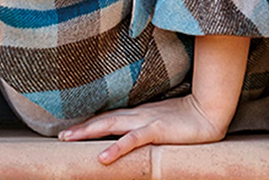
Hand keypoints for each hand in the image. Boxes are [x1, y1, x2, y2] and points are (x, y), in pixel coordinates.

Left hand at [58, 94, 229, 164]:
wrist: (207, 111)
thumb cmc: (185, 118)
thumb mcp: (160, 124)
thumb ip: (145, 128)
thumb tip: (130, 135)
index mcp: (136, 114)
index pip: (107, 118)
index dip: (88, 124)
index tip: (70, 130)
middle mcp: (135, 115)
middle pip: (102, 120)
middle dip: (80, 128)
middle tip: (60, 136)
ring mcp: (144, 121)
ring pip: (110, 125)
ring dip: (88, 132)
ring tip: (69, 139)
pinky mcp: (156, 130)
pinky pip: (132, 140)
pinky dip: (116, 148)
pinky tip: (102, 157)